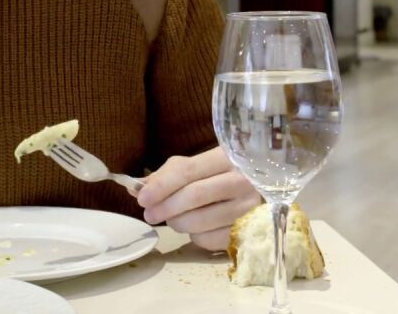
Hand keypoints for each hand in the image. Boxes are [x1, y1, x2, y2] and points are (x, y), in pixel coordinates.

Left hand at [136, 147, 260, 250]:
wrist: (261, 190)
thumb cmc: (221, 174)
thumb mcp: (197, 166)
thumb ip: (167, 174)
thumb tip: (136, 187)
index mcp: (227, 157)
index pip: (188, 171)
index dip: (162, 185)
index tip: (142, 197)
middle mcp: (243, 180)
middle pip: (194, 196)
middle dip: (165, 207)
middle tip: (149, 214)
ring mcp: (248, 207)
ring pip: (201, 221)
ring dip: (177, 223)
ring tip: (171, 220)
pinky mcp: (248, 230)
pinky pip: (210, 239)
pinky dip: (194, 236)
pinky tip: (195, 227)